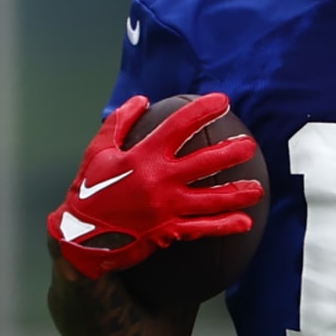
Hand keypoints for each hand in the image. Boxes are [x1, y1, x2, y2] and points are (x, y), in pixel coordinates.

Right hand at [47, 93, 263, 279]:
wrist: (79, 236)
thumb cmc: (88, 190)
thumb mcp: (98, 150)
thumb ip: (120, 122)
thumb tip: (142, 100)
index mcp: (143, 155)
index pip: (180, 126)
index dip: (203, 111)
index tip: (223, 101)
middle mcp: (160, 180)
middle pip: (205, 163)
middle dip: (231, 153)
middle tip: (250, 146)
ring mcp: (166, 207)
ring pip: (210, 199)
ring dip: (237, 193)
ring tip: (257, 189)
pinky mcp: (168, 231)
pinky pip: (202, 228)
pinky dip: (225, 226)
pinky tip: (244, 222)